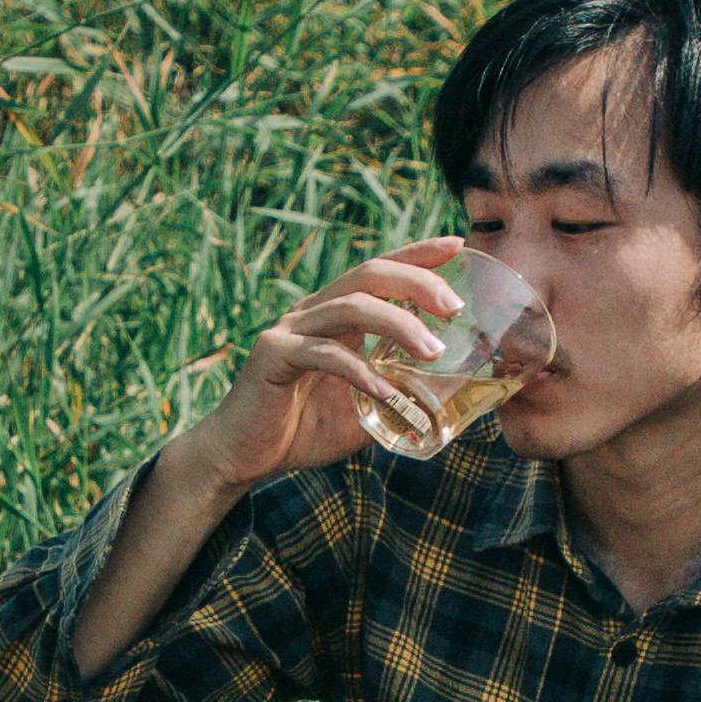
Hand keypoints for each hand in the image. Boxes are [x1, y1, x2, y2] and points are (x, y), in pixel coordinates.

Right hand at [182, 237, 478, 495]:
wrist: (243, 456)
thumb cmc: (302, 429)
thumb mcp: (362, 411)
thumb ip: (397, 399)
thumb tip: (446, 404)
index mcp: (333, 314)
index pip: (379, 271)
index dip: (417, 254)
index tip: (457, 246)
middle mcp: (312, 312)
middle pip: (368, 275)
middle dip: (417, 282)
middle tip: (455, 307)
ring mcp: (290, 330)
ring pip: (350, 306)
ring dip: (398, 324)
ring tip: (433, 352)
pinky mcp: (273, 357)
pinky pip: (323, 353)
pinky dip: (360, 371)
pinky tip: (386, 393)